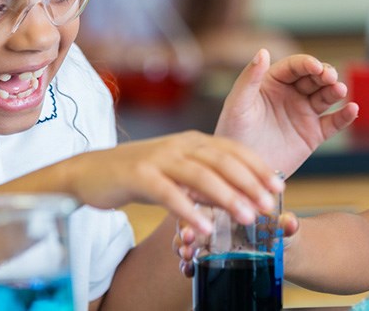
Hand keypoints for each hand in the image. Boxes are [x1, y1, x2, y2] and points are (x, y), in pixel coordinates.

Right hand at [58, 131, 284, 233]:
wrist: (88, 171)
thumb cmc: (140, 174)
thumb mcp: (178, 172)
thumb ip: (206, 180)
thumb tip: (240, 196)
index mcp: (193, 141)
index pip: (234, 150)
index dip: (259, 167)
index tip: (279, 187)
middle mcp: (180, 145)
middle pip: (223, 161)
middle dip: (250, 182)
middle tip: (270, 205)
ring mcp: (159, 158)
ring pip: (200, 175)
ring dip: (227, 196)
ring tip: (247, 217)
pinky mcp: (138, 175)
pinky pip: (168, 193)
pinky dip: (187, 210)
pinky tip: (202, 228)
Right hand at [175, 211, 300, 276]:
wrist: (282, 249)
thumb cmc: (278, 229)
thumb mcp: (281, 225)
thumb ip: (284, 224)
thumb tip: (290, 222)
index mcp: (228, 201)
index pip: (209, 198)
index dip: (202, 206)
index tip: (200, 216)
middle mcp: (213, 217)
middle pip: (192, 218)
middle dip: (186, 228)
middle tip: (188, 240)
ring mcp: (208, 236)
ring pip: (188, 238)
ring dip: (182, 246)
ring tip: (186, 257)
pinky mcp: (207, 254)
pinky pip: (192, 258)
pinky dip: (187, 264)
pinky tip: (188, 270)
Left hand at [215, 49, 358, 176]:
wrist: (242, 172)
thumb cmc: (233, 134)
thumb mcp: (238, 104)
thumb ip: (249, 78)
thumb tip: (263, 51)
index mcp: (273, 83)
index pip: (295, 67)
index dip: (307, 63)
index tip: (315, 67)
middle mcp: (291, 95)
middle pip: (314, 78)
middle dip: (325, 74)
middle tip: (330, 77)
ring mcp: (304, 114)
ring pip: (326, 97)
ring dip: (336, 91)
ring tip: (340, 90)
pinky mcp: (313, 135)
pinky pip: (333, 123)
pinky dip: (345, 116)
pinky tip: (352, 109)